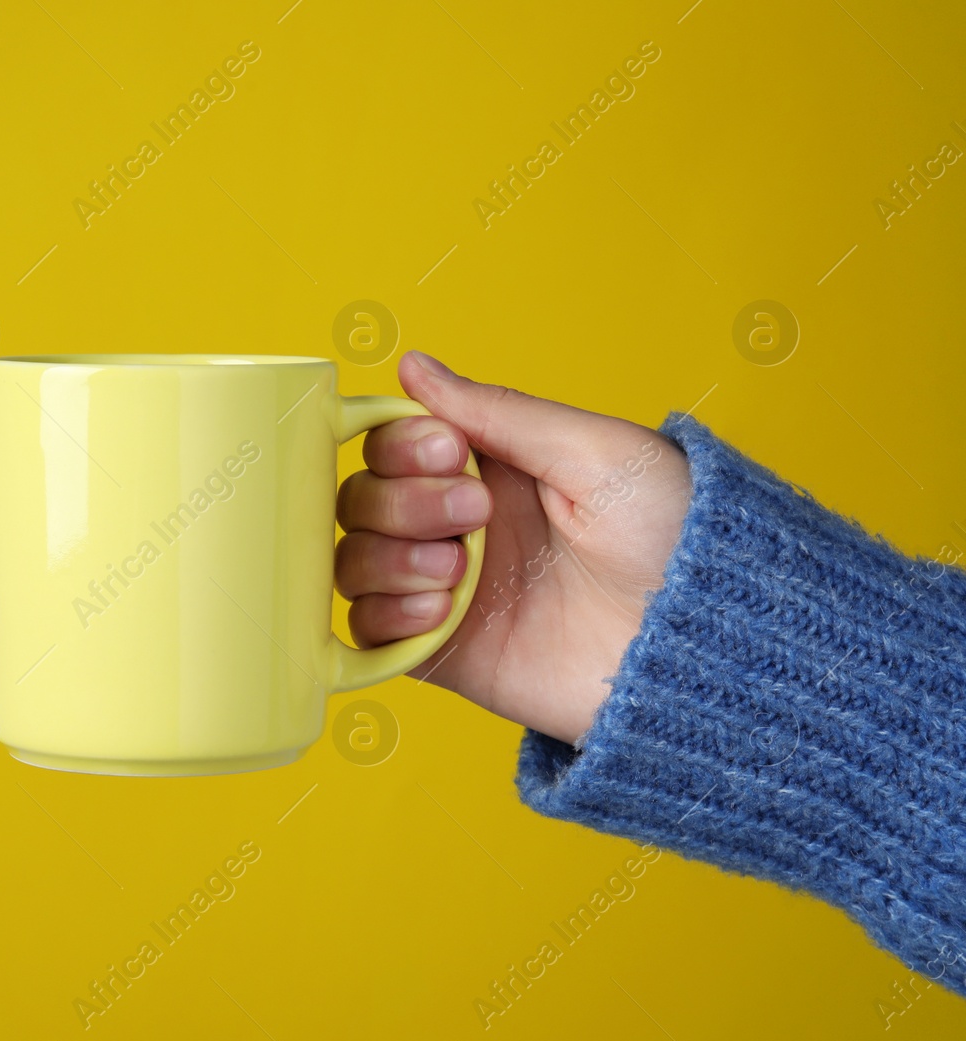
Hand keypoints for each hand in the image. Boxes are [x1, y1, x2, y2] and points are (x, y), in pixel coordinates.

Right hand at [335, 352, 692, 742]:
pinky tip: (438, 608)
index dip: (401, 444)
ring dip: (387, 556)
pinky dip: (384, 613)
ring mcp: (449, 592)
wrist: (708, 646)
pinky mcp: (446, 655)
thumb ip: (495, 412)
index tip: (449, 452)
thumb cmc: (676, 538)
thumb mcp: (594, 452)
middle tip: (475, 515)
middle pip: (362, 499)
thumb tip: (412, 366)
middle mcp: (460, 528)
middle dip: (402, 500)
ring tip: (459, 572)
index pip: (395, 443)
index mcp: (492, 469)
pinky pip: (367, 630)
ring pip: (354, 560)